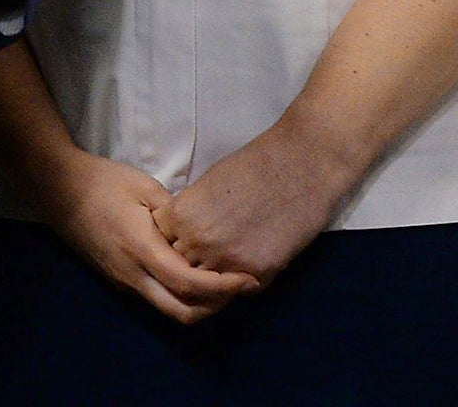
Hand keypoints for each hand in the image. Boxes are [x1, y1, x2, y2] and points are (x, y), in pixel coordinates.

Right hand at [42, 153, 257, 324]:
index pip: (189, 283)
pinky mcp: (117, 280)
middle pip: (182, 313)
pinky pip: (154, 298)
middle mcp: (132, 275)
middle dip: (216, 307)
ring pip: (168, 310)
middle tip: (238, 288)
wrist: (56, 188)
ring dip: (198, 304)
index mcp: (141, 249)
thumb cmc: (101, 181)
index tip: (248, 279)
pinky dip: (179, 295)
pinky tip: (190, 275)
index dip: (223, 287)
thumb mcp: (144, 186)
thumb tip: (201, 231)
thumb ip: (175, 212)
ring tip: (220, 282)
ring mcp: (122, 281)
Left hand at [154, 119, 359, 284]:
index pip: (158, 243)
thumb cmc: (252, 167)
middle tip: (204, 257)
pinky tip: (246, 269)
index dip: (169, 243)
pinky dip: (239, 284)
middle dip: (188, 264)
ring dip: (213, 280)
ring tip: (223, 267)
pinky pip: (238, 290)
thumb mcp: (206, 185)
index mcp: (181, 215)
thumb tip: (183, 235)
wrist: (299, 168)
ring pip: (206, 286)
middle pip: (179, 268)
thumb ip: (190, 214)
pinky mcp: (259, 273)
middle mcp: (199, 242)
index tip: (180, 241)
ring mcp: (228, 261)